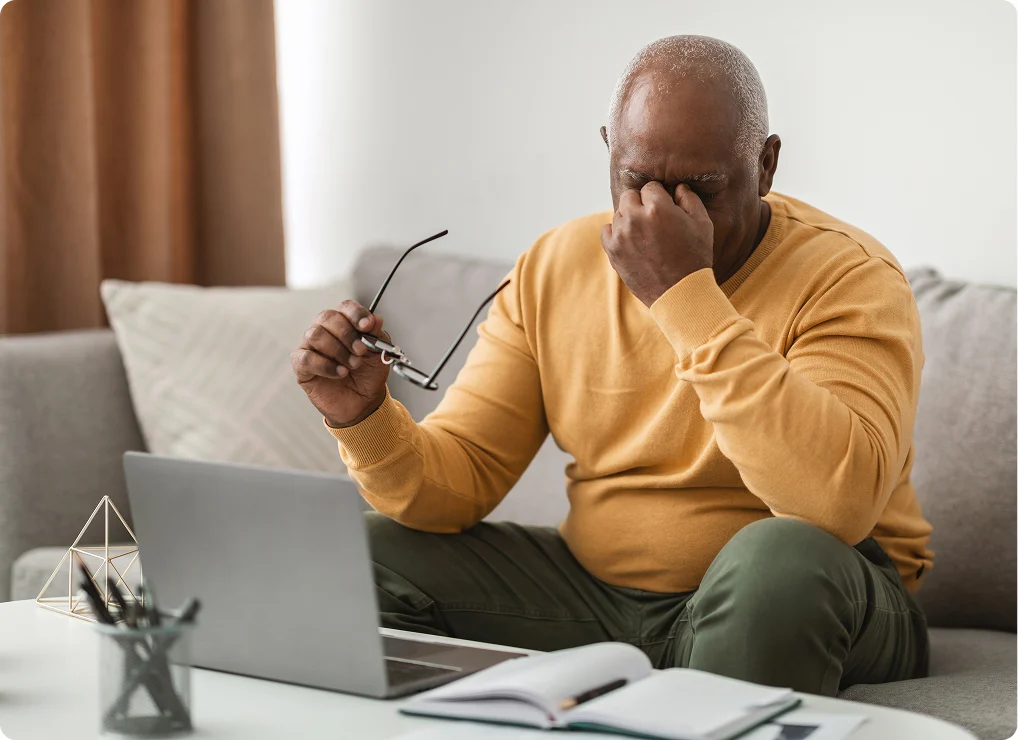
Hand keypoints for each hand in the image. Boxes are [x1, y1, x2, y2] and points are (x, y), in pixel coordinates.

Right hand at [291, 300, 389, 427]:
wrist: (363, 403)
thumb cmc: (368, 376)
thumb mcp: (379, 354)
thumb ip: (376, 335)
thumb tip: (375, 318)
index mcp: (344, 323)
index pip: (345, 307)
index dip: (355, 313)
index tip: (367, 325)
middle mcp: (325, 331)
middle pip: (327, 317)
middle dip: (347, 334)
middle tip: (361, 351)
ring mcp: (310, 347)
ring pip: (315, 335)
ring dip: (338, 350)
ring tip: (353, 365)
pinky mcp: (302, 366)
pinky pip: (306, 358)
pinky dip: (326, 365)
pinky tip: (341, 373)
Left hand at [601, 182, 713, 306]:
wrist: (679, 293)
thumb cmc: (694, 258)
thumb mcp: (702, 224)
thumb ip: (689, 199)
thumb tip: (677, 187)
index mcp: (657, 207)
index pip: (650, 187)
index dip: (660, 196)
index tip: (665, 208)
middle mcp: (635, 218)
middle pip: (630, 196)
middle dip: (642, 203)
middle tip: (654, 220)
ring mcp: (621, 235)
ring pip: (619, 213)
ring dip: (630, 218)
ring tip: (646, 234)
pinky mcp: (613, 251)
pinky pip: (607, 230)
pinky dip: (616, 232)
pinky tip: (631, 240)